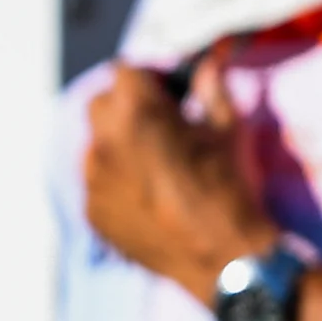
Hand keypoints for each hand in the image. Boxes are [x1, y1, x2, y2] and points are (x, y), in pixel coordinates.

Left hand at [81, 52, 283, 296]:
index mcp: (135, 109)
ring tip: (154, 170)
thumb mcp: (228, 128)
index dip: (149, 80)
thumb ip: (212, 88)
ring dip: (118, 147)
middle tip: (158, 129)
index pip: (125, 71)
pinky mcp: (92, 212)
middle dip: (125, 109)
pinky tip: (148, 201)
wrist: (221, 257)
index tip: (168, 97)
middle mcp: (103, 139)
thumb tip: (209, 63)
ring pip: (96, 146)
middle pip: (101, 104)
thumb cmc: (229, 184)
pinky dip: (116, 185)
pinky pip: (97, 185)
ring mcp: (93, 179)